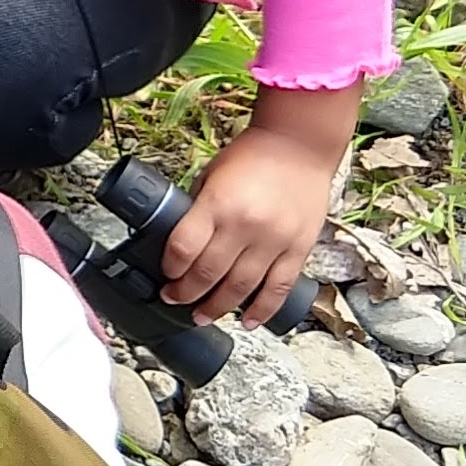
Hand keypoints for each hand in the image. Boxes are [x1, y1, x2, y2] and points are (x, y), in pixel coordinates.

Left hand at [158, 121, 336, 326]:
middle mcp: (246, 225)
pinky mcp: (299, 248)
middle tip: (176, 300)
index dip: (170, 269)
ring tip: (203, 316)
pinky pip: (278, 288)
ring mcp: (275, 240)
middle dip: (187, 293)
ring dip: (218, 307)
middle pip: (209, 273)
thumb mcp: (212, 175)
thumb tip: (181, 242)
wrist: (299, 144)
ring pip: (242, 287)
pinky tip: (248, 321)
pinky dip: (262, 309)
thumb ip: (198, 209)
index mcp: (218, 203)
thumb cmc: (253, 156)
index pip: (184, 247)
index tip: (166, 276)